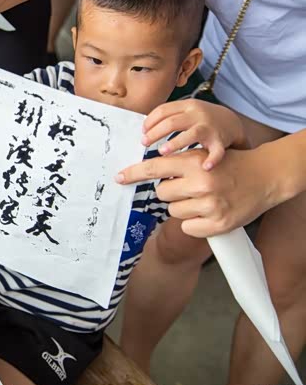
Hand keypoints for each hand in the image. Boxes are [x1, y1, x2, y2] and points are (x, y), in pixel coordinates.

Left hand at [115, 147, 278, 236]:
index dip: (133, 173)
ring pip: (173, 211)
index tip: (118, 178)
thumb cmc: (229, 165)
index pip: (154, 168)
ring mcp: (210, 205)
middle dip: (171, 191)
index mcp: (195, 163)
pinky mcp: (217, 224)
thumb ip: (177, 163)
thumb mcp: (203, 157)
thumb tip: (144, 170)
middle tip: (190, 187)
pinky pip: (187, 227)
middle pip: (161, 193)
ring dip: (183, 207)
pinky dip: (194, 223)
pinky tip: (208, 213)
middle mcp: (201, 183)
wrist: (266, 176)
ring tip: (204, 198)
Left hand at [142, 99, 246, 169]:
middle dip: (155, 133)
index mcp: (187, 106)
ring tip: (162, 152)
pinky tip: (205, 167)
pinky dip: (212, 158)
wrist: (231, 122)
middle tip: (144, 143)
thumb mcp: (185, 113)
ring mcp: (209, 127)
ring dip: (175, 143)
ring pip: (190, 134)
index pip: (163, 110)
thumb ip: (168, 118)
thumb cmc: (201, 120)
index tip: (142, 132)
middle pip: (172, 122)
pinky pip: (216, 150)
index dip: (150, 121)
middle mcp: (197, 115)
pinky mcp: (220, 140)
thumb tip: (144, 130)